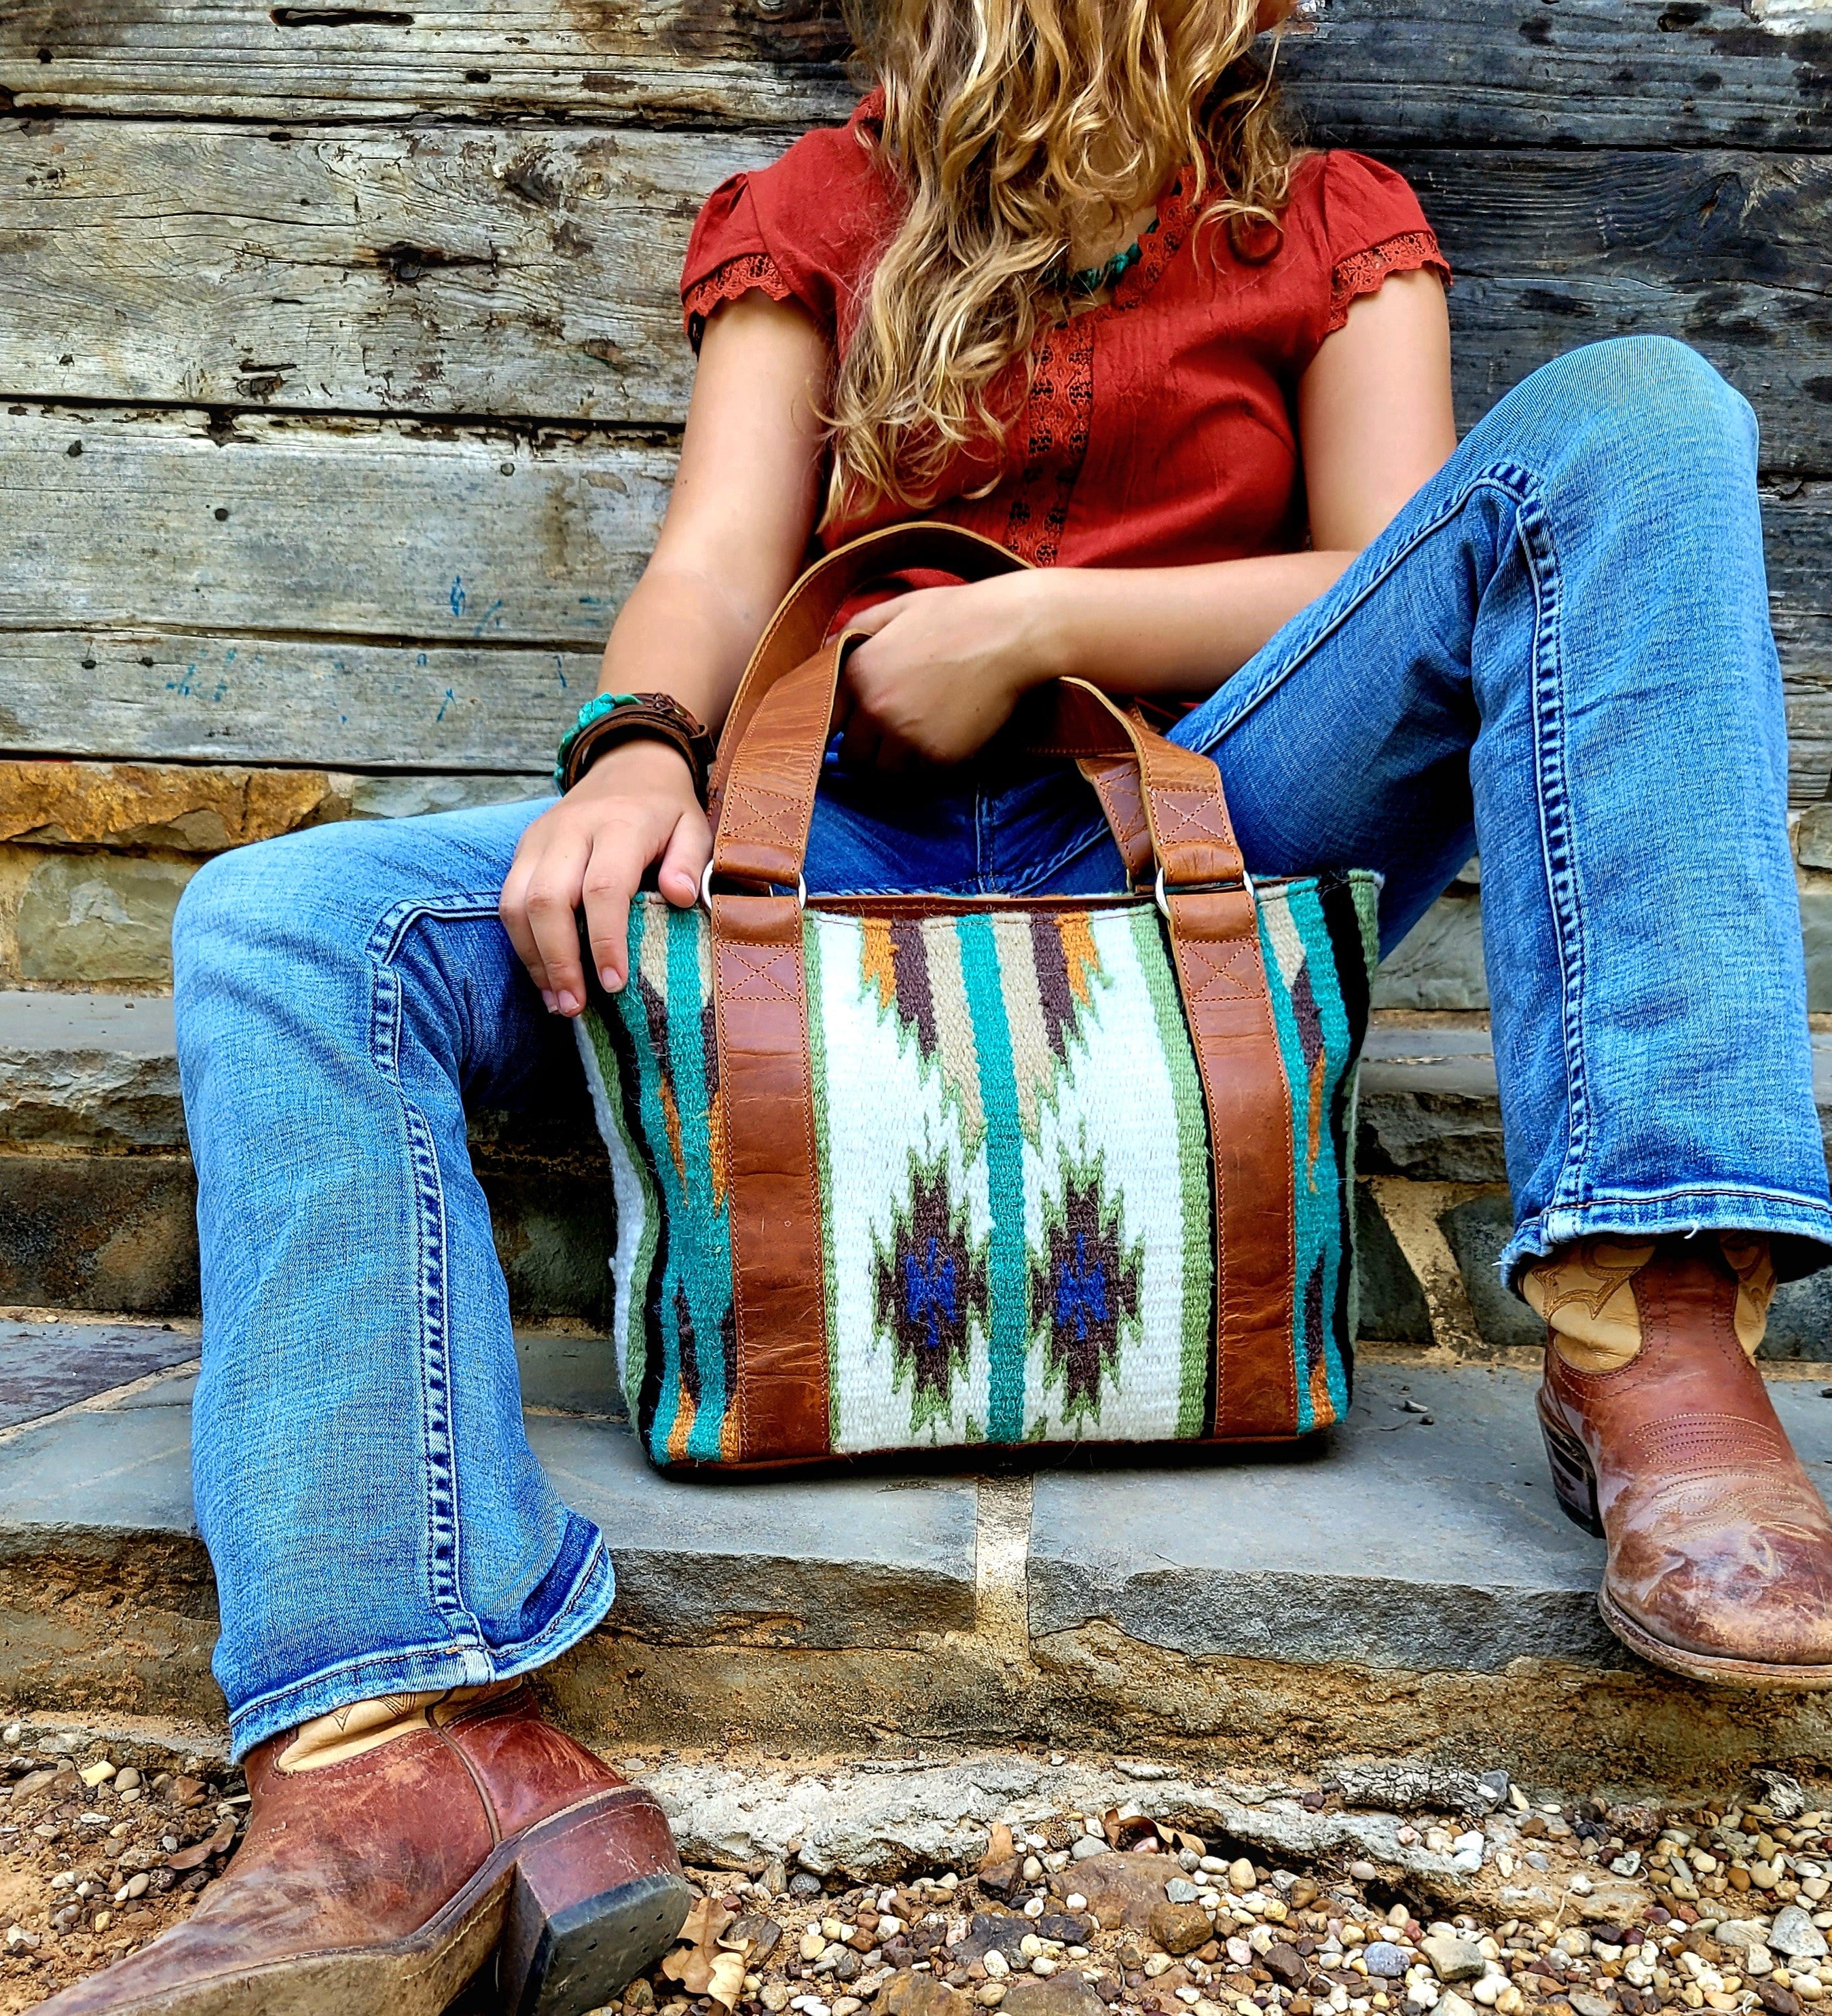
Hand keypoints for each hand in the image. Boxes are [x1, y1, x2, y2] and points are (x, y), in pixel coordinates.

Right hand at [499, 738, 708, 1014]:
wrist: (628, 766)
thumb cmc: (666, 810)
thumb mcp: (694, 827)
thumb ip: (691, 861)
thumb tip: (680, 898)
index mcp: (620, 824)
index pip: (604, 887)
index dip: (606, 939)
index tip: (615, 983)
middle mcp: (572, 829)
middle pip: (549, 900)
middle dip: (559, 959)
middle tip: (576, 1006)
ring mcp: (540, 838)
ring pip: (518, 903)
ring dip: (534, 959)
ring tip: (559, 1002)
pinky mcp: (523, 849)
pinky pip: (509, 901)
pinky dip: (522, 945)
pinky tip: (544, 978)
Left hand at [838, 571, 1053, 768]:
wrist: (1012, 633)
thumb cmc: (956, 614)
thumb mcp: (896, 608)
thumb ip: (853, 631)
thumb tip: (824, 654)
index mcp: (858, 672)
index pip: (825, 721)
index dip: (839, 725)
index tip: (853, 727)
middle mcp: (876, 709)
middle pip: (852, 756)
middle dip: (867, 749)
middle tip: (888, 736)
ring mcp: (907, 737)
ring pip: (883, 773)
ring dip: (894, 762)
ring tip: (916, 739)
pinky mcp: (940, 756)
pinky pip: (920, 775)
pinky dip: (926, 764)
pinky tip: (942, 737)